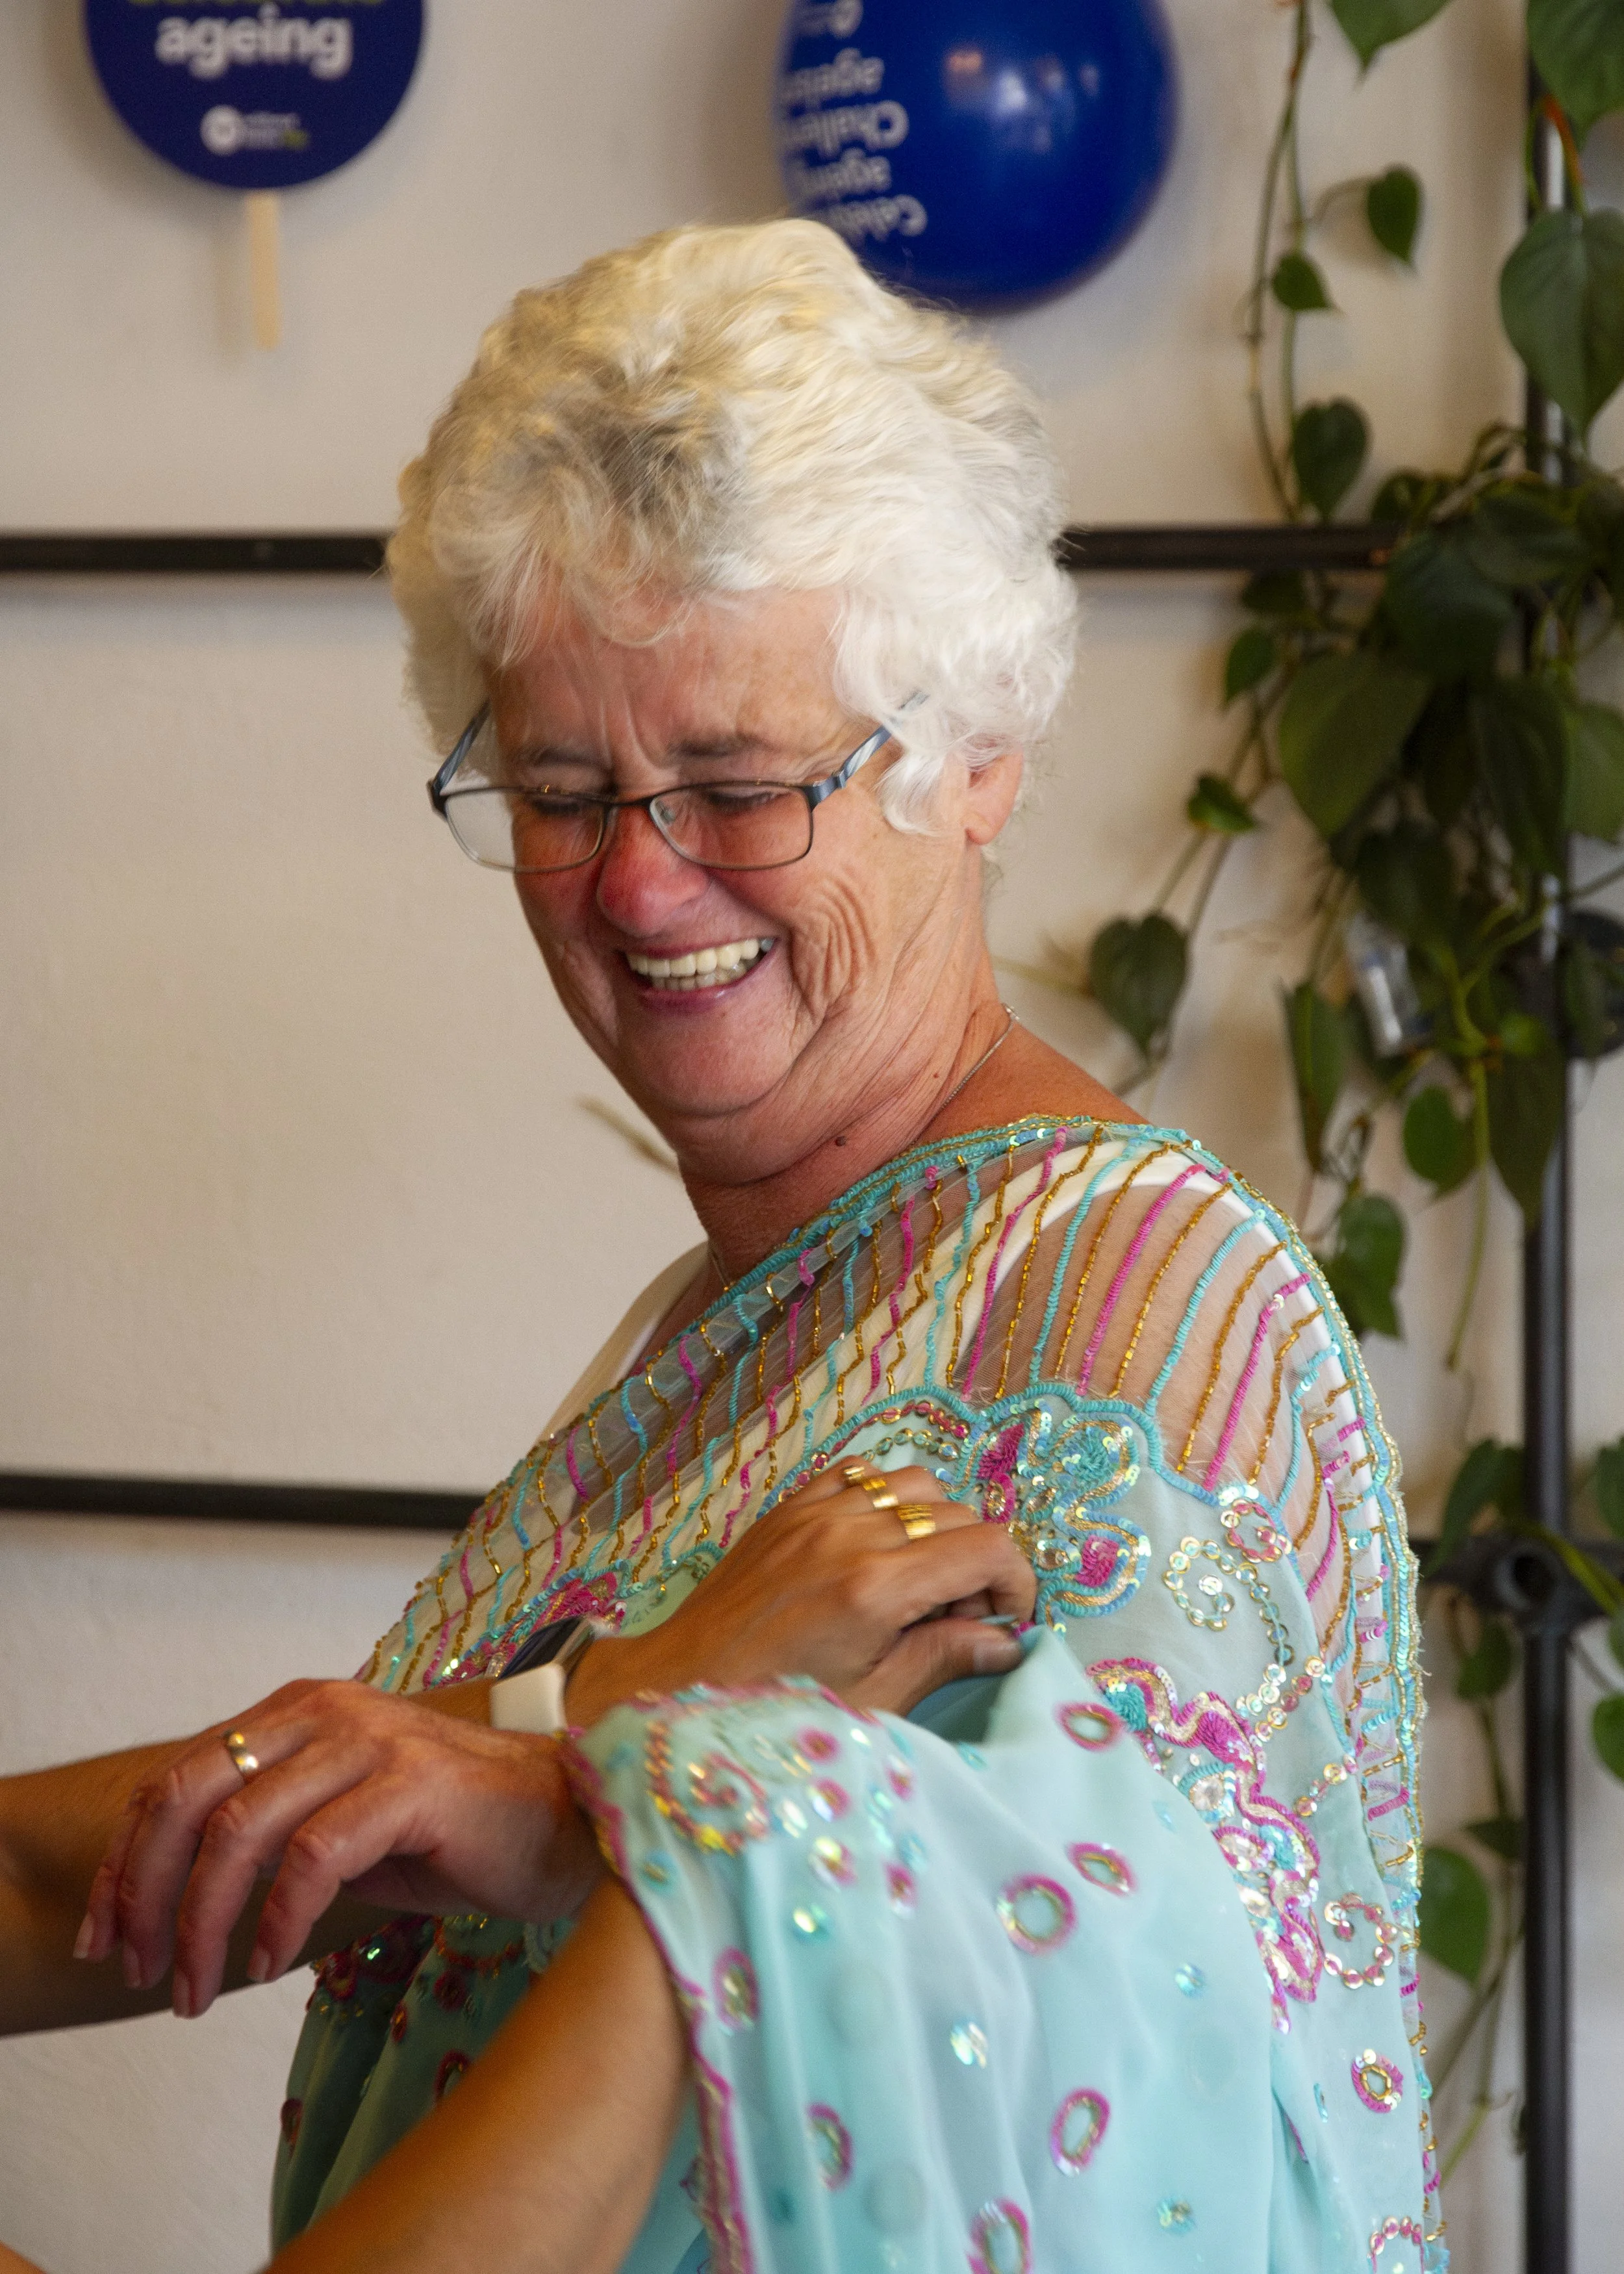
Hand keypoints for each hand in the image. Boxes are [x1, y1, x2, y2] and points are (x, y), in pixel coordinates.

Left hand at [74, 1682, 602, 2019]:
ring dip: (202, 1923)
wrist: (572, 1823)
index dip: (125, 1861)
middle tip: (136, 1969)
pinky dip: (277, 1919)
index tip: (103, 1935)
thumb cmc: (456, 1834)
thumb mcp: (341, 1828)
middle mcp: (325, 1711)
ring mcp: (370, 1741)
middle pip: (190, 1796)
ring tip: (196, 1990)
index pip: (178, 1779)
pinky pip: (313, 1856)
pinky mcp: (412, 1784)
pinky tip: (270, 1965)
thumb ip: (270, 1837)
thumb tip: (174, 1900)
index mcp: (298, 1712)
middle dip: (143, 1891)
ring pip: (241, 1830)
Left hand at [567, 1463, 1034, 1724]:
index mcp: (874, 1588)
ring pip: (915, 1484)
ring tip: (918, 1583)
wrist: (673, 1687)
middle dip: (978, 1564)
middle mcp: (849, 1534)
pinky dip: (885, 1501)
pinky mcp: (789, 1506)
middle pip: (959, 1515)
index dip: (1016, 1583)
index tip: (1006, 1624)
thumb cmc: (773, 1711)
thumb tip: (1005, 1642)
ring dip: (936, 1527)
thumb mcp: (870, 1702)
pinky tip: (876, 1549)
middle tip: (959, 1620)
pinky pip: (860, 1474)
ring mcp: (815, 1511)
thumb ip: (943, 1659)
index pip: (988, 1548)